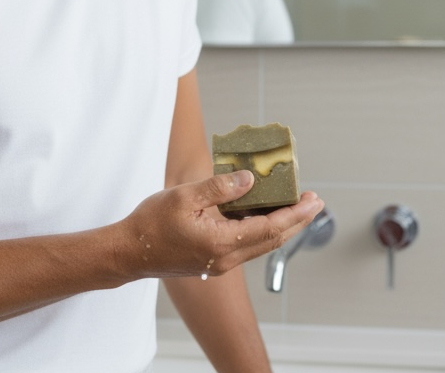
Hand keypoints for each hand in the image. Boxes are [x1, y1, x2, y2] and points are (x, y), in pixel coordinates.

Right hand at [117, 170, 323, 280]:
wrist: (130, 252)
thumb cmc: (151, 223)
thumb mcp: (184, 196)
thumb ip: (219, 188)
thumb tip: (250, 180)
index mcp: (222, 242)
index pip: (270, 228)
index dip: (295, 213)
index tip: (314, 200)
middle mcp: (227, 258)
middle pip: (273, 239)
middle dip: (297, 220)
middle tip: (314, 202)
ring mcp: (220, 263)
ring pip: (261, 243)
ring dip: (281, 225)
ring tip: (293, 205)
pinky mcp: (213, 261)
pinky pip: (246, 244)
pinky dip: (261, 229)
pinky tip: (260, 214)